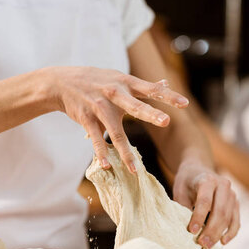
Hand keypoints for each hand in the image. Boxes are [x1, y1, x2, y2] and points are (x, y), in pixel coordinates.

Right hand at [50, 66, 188, 172]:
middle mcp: (115, 93)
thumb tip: (166, 83)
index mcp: (126, 83)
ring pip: (115, 132)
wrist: (62, 82)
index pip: (151, 89)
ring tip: (135, 170)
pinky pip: (96, 139)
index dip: (168, 96)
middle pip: (135, 105)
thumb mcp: (120, 78)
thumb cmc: (97, 81)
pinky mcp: (87, 118)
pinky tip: (107, 166)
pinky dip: (101, 153)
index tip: (185, 104)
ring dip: (125, 151)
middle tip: (165, 121)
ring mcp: (100, 106)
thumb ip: (143, 85)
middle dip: (150, 114)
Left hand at [173, 162, 239, 248]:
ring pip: (228, 217)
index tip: (192, 231)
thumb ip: (183, 207)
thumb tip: (185, 229)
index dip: (199, 217)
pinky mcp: (236, 203)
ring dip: (219, 233)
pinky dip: (231, 232)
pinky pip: (236, 220)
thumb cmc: (186, 183)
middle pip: (219, 211)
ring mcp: (232, 194)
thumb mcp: (180, 191)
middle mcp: (223, 185)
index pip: (205, 201)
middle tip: (202, 243)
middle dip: (211, 229)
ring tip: (208, 245)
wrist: (198, 170)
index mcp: (207, 180)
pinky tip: (223, 241)